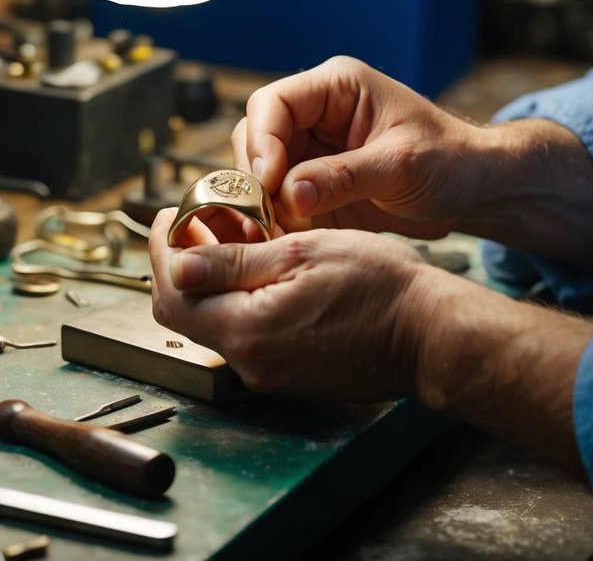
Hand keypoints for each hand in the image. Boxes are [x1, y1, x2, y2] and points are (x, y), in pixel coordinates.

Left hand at [149, 206, 439, 402]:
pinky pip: (247, 337)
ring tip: (236, 238)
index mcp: (246, 331)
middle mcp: (250, 363)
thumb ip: (233, 263)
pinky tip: (264, 271)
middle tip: (199, 224)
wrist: (431, 337)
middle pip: (186, 313)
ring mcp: (270, 374)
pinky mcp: (290, 375)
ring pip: (216, 323)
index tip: (170, 216)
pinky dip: (241, 302)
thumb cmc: (380, 288)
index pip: (170, 295)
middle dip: (182, 265)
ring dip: (214, 282)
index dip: (161, 251)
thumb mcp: (301, 254)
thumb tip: (175, 265)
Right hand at [232, 55, 484, 237]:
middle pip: (255, 137)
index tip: (268, 182)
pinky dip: (277, 221)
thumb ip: (343, 177)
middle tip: (269, 215)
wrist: (472, 191)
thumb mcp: (400, 166)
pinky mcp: (312, 184)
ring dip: (263, 203)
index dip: (261, 141)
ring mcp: (310, 150)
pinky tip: (288, 240)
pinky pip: (277, 200)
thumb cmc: (448, 161)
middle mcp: (315, 115)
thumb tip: (289, 194)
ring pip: (258, 172)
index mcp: (336, 89)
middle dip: (256, 176)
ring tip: (281, 231)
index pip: (273, 104)